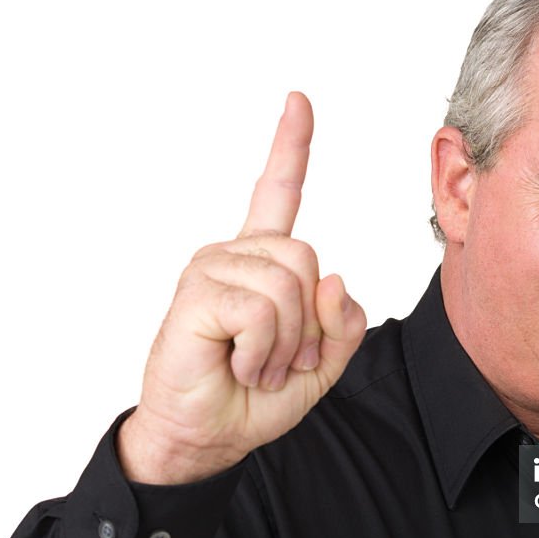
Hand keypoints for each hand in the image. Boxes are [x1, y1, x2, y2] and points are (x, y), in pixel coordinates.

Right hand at [117, 92, 366, 483]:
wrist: (209, 436)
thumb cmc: (255, 396)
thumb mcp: (322, 363)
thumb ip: (342, 323)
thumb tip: (335, 278)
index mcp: (262, 262)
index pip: (278, 192)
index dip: (290, 148)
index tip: (298, 101)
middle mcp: (235, 254)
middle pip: (309, 258)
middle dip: (310, 324)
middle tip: (282, 360)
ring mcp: (211, 268)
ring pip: (290, 285)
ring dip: (286, 344)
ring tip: (256, 364)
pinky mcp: (196, 292)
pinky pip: (260, 308)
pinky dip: (262, 351)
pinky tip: (238, 364)